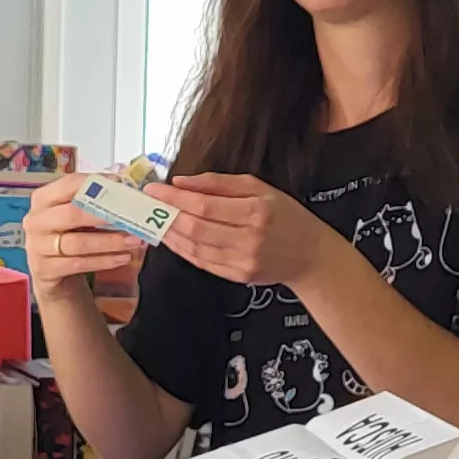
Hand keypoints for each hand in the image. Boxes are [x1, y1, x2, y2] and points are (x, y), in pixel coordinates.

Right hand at [20, 174, 143, 307]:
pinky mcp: (45, 270)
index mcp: (43, 200)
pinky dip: (104, 261)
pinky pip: (79, 264)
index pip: (68, 185)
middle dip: (104, 215)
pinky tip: (123, 258)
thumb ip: (94, 204)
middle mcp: (36, 221)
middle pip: (72, 214)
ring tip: (134, 241)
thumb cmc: (68, 239)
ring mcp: (37, 247)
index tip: (121, 185)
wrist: (52, 278)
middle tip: (131, 217)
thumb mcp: (76, 219)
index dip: (95, 184)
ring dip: (110, 241)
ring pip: (78, 243)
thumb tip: (127, 188)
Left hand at [151, 173, 347, 292]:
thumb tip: (181, 182)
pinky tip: (173, 237)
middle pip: (194, 229)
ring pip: (193, 248)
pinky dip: (182, 249)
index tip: (154, 190)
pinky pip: (201, 262)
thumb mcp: (259, 188)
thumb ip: (219, 183)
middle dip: (166, 216)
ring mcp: (243, 262)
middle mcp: (249, 239)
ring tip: (156, 220)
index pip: (204, 205)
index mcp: (256, 212)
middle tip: (148, 205)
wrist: (310, 255)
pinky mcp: (238, 277)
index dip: (174, 198)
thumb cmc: (286, 216)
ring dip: (169, 234)